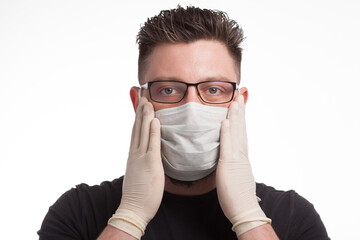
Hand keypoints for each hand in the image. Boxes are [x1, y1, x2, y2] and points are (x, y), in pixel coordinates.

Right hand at [108, 97, 163, 238]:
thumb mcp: (139, 171)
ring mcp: (141, 157)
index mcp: (134, 154)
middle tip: (143, 94)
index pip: (135, 131)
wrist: (133, 208)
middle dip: (140, 110)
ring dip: (146, 115)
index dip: (138, 116)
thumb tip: (147, 153)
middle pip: (137, 127)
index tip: (141, 103)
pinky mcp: (150, 164)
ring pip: (143, 132)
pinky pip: (152, 145)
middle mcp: (135, 153)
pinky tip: (155, 120)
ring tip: (148, 100)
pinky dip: (153, 131)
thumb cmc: (139, 192)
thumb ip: (142, 159)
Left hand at [216, 95, 269, 236]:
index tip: (239, 105)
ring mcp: (237, 159)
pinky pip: (228, 145)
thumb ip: (234, 165)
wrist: (244, 209)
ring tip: (234, 100)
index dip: (241, 118)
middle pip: (241, 128)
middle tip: (239, 95)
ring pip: (237, 132)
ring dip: (236, 115)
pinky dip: (228, 132)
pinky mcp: (229, 165)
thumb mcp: (236, 175)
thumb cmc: (238, 196)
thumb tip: (231, 160)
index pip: (241, 133)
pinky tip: (226, 120)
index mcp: (241, 157)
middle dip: (240, 111)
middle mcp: (241, 154)